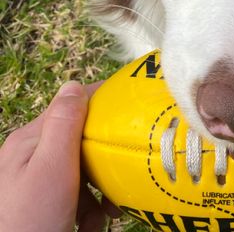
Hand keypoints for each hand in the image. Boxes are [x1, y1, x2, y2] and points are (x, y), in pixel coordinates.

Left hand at [0, 81, 119, 230]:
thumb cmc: (29, 223)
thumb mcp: (52, 169)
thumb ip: (64, 124)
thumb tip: (74, 85)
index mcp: (30, 140)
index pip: (72, 105)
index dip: (104, 104)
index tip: (134, 109)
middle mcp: (31, 157)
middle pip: (80, 140)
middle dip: (105, 156)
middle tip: (125, 174)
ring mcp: (36, 183)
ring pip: (80, 170)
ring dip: (100, 188)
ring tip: (110, 210)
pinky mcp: (43, 207)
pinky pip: (74, 197)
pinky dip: (89, 209)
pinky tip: (93, 224)